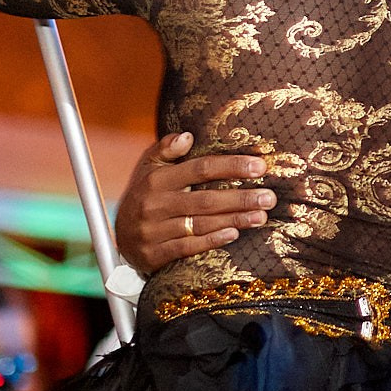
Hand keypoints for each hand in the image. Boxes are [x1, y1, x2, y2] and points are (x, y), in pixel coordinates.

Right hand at [114, 132, 276, 270]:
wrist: (120, 238)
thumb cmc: (146, 195)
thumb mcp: (149, 168)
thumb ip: (166, 149)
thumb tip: (187, 135)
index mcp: (156, 179)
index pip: (200, 169)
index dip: (231, 166)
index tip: (260, 166)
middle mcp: (154, 205)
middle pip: (205, 199)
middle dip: (241, 198)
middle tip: (269, 197)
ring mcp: (153, 231)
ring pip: (201, 224)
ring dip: (234, 220)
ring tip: (261, 216)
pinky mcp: (154, 254)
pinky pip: (188, 248)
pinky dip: (212, 241)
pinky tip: (234, 234)